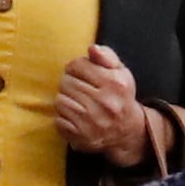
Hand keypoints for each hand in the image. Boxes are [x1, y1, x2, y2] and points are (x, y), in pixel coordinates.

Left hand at [54, 44, 148, 164]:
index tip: (80, 74)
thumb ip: (107, 56)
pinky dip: (63, 118)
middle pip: (66, 82)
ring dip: (65, 100)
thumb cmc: (119, 96)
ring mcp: (92, 121)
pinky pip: (58, 120)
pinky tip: (74, 117)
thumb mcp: (120, 72)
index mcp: (115, 83)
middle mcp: (105, 102)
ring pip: (60, 100)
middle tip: (78, 89)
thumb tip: (92, 48)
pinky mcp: (82, 137)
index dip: (75, 67)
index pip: (77, 65)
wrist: (126, 131)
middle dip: (69, 83)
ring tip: (76, 102)